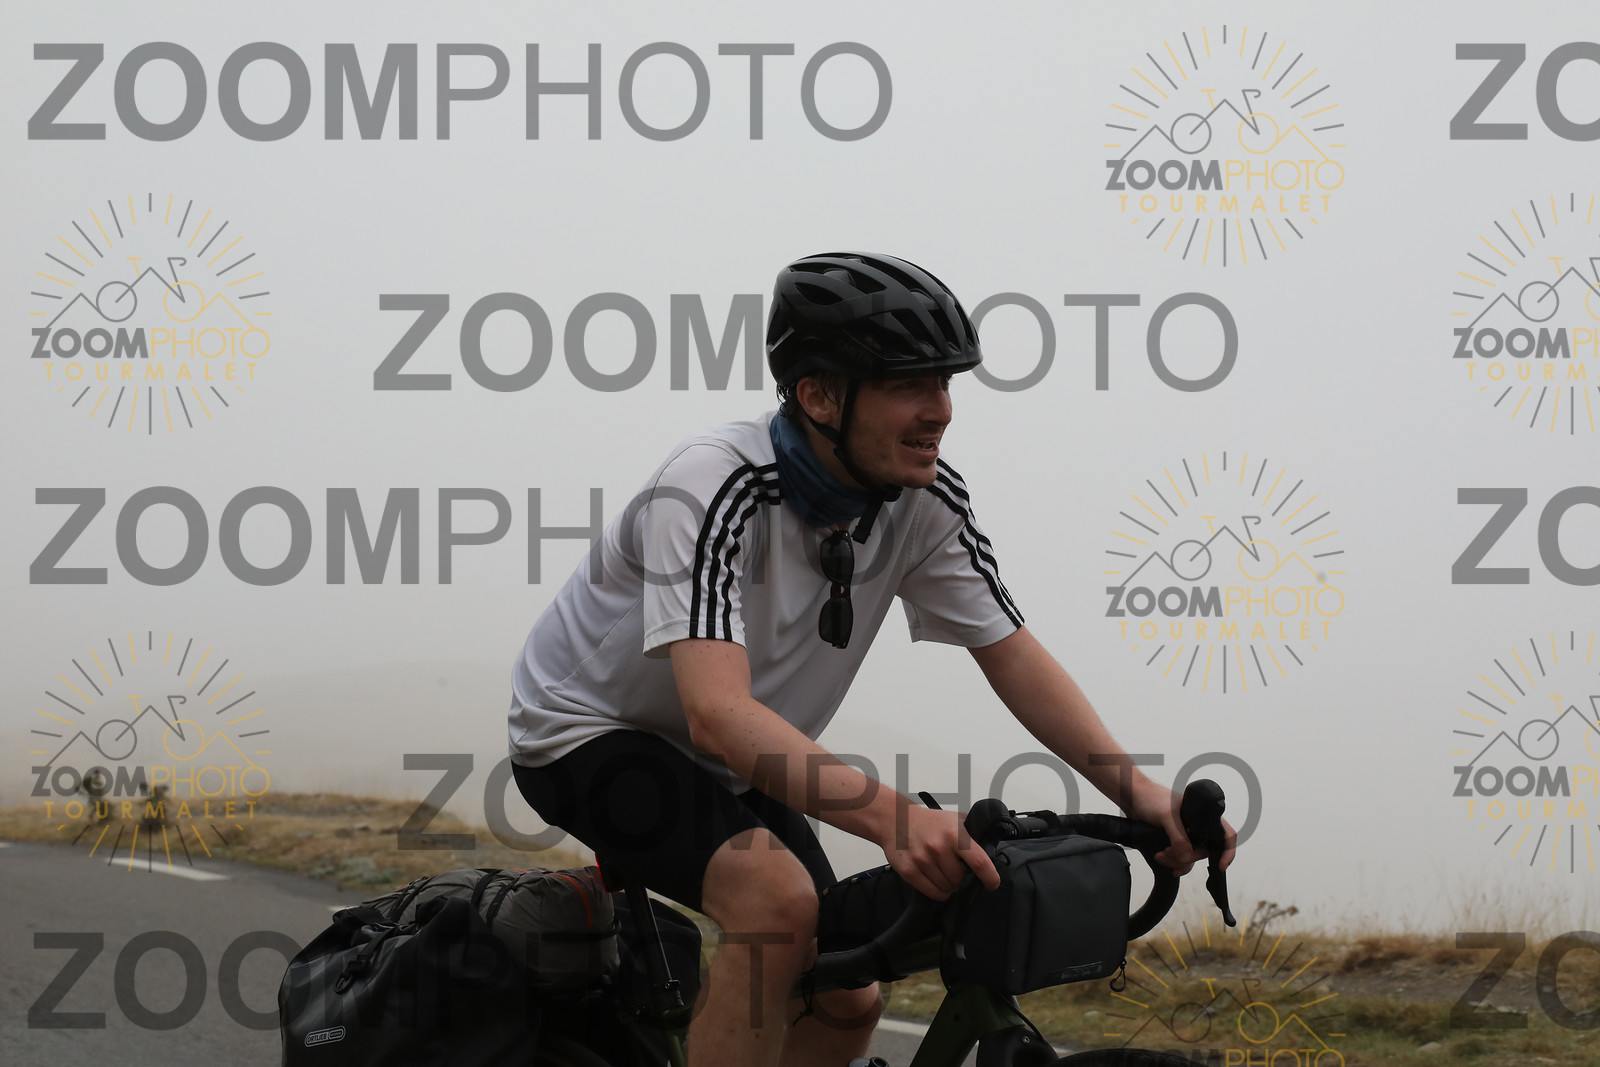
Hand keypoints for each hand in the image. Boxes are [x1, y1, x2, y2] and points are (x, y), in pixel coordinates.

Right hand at [878, 801, 1001, 899]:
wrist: (896, 819)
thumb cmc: (929, 821)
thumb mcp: (955, 820)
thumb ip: (974, 832)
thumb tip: (992, 843)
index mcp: (954, 835)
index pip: (979, 862)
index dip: (990, 877)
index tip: (992, 883)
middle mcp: (938, 847)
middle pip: (960, 879)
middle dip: (961, 878)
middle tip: (955, 868)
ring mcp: (922, 860)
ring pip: (947, 888)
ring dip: (949, 885)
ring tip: (943, 871)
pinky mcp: (909, 871)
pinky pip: (932, 892)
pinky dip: (938, 892)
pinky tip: (936, 880)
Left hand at [1124, 778, 1236, 874]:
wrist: (1132, 797)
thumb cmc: (1150, 797)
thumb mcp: (1167, 816)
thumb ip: (1178, 837)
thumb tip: (1186, 857)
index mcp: (1204, 815)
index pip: (1226, 834)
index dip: (1228, 852)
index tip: (1220, 866)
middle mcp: (1198, 825)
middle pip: (1205, 851)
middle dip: (1188, 858)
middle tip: (1169, 853)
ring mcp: (1186, 833)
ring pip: (1191, 856)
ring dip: (1177, 861)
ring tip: (1161, 855)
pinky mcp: (1174, 839)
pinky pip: (1180, 857)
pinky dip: (1173, 861)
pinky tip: (1162, 859)